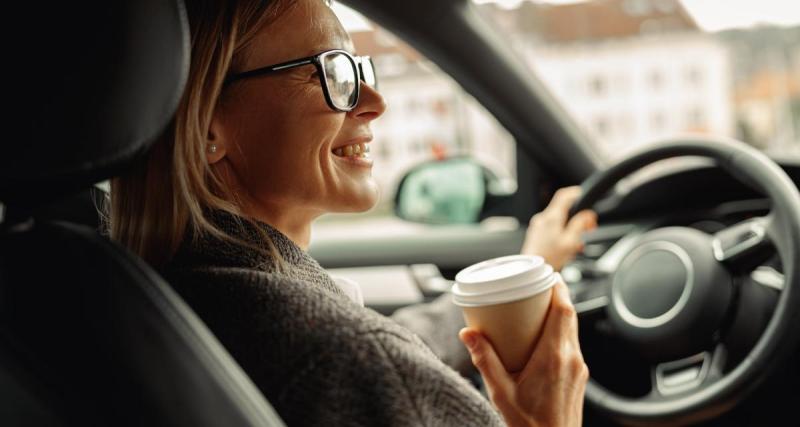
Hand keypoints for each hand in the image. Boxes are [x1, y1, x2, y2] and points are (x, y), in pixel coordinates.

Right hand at [459, 281, 587, 426]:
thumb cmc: (528, 425)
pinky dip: (560, 332)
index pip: (564, 311)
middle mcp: (571, 360)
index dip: (559, 289)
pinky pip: (572, 344)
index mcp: (553, 358)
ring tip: (538, 306)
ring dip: (559, 314)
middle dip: (556, 296)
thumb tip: (468, 333)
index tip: (548, 274)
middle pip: (569, 316)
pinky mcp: (578, 377)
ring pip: (572, 330)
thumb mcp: (500, 392)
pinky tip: (543, 335)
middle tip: (537, 285)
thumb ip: (484, 360)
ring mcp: (578, 369)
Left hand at [521, 186, 596, 270]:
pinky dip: (563, 232)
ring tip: (578, 242)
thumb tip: (588, 214)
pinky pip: (553, 227)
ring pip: (559, 219)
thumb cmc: (549, 258)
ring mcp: (538, 225)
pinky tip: (568, 246)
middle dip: (578, 216)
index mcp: (552, 217)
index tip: (585, 197)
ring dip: (571, 227)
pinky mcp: (536, 233)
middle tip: (588, 227)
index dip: (576, 193)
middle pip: (564, 209)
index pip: (564, 195)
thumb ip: (579, 225)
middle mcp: (543, 218)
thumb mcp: (570, 242)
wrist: (533, 270)